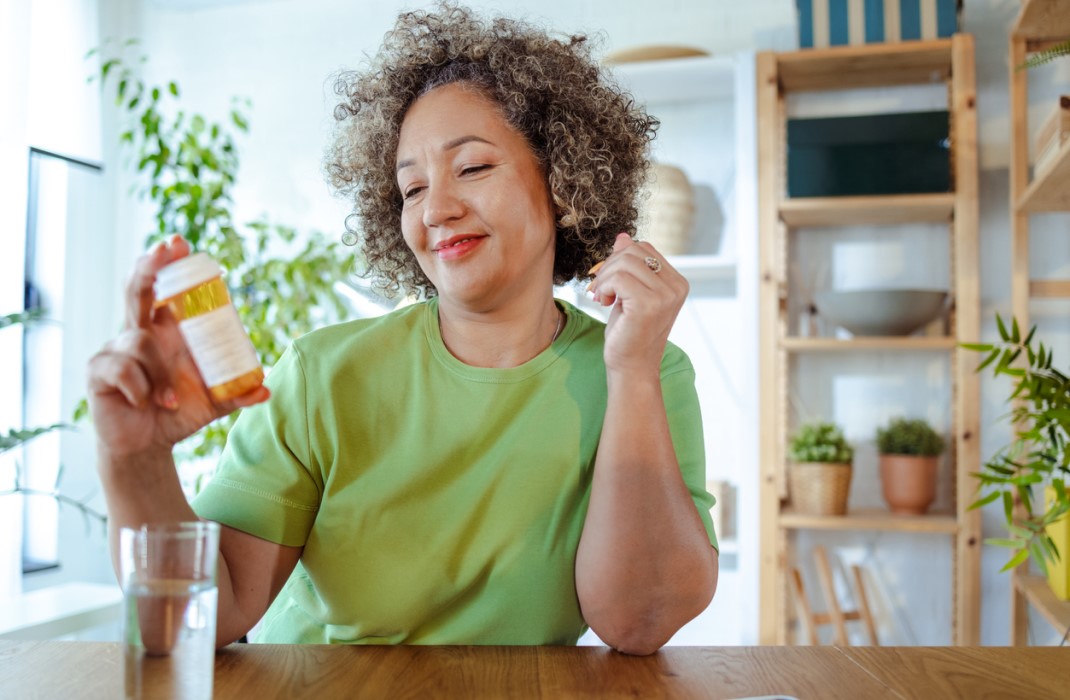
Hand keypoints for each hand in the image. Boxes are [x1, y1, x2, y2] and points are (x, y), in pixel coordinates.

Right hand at [87, 236, 268, 458]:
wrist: (148, 445)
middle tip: (165, 249)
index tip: (180, 243)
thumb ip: (238, 392)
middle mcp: (139, 332)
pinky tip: (147, 403)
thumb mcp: (214, 401)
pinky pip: (121, 369)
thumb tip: (266, 387)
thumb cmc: (178, 411)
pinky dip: (141, 388)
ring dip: (160, 374)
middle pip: (138, 290)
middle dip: (149, 267)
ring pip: (140, 342)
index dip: (168, 263)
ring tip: (171, 400)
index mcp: (167, 331)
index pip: (164, 288)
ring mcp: (115, 350)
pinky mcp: (99, 371)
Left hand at [587, 233, 687, 374]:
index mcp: (677, 283)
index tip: (609, 282)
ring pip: (624, 263)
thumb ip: (629, 266)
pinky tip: (604, 302)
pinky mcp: (648, 305)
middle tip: (601, 289)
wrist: (631, 368)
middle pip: (633, 251)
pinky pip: (618, 278)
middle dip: (609, 267)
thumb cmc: (629, 333)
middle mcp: (676, 287)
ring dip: (604, 278)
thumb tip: (623, 236)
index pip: (644, 248)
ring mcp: (665, 296)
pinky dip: (604, 287)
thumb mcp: (629, 293)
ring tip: (601, 297)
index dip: (619, 259)